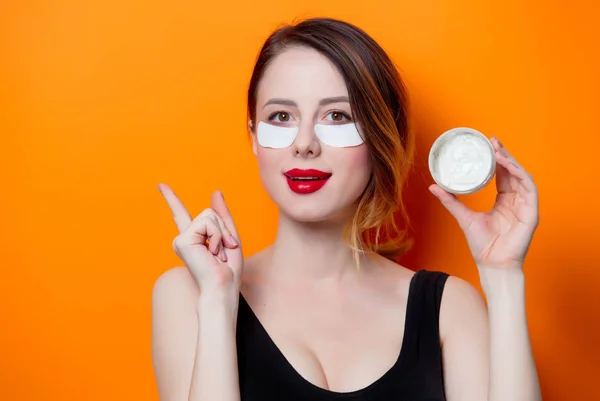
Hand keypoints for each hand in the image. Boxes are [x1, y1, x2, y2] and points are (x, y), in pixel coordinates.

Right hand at [159, 184, 242, 294]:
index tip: (160, 185)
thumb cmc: (228, 269)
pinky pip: (208, 223)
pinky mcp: (182, 240)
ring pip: (209, 216)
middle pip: (209, 213)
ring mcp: (181, 238)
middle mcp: (184, 237)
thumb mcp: (230, 237)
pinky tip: (212, 252)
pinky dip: (216, 236)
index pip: (181, 214)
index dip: (171, 198)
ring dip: (221, 234)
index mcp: (194, 238)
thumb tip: (216, 192)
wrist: (222, 286)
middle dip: (223, 229)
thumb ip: (222, 216)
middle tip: (223, 250)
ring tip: (217, 253)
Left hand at [429, 137, 538, 271]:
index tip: (487, 144)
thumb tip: (433, 186)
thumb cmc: (482, 245)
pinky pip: (529, 189)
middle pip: (513, 172)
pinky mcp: (532, 213)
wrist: (492, 264)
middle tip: (492, 141)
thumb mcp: (463, 217)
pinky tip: (508, 166)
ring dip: (511, 162)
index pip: (502, 175)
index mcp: (504, 201)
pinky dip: (520, 175)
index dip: (497, 159)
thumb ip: (450, 201)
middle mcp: (516, 201)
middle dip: (504, 155)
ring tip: (497, 152)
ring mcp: (526, 206)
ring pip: (522, 177)